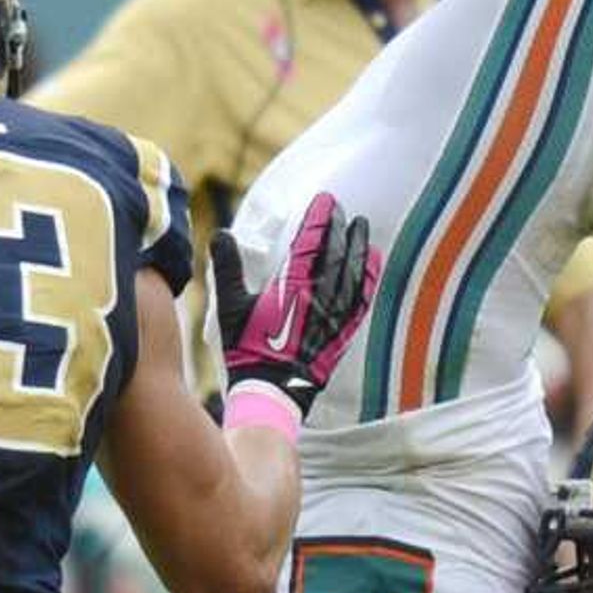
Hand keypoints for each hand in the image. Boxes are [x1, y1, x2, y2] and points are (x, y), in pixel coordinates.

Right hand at [213, 193, 379, 422]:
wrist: (270, 392)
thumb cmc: (247, 350)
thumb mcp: (230, 308)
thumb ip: (228, 268)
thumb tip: (221, 234)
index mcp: (292, 288)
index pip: (311, 243)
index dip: (320, 219)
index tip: (326, 200)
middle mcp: (318, 298)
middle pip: (336, 254)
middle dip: (341, 229)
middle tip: (344, 210)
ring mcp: (334, 317)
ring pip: (353, 274)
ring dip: (358, 248)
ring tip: (362, 228)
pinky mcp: (342, 334)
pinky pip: (361, 300)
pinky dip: (368, 279)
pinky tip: (371, 264)